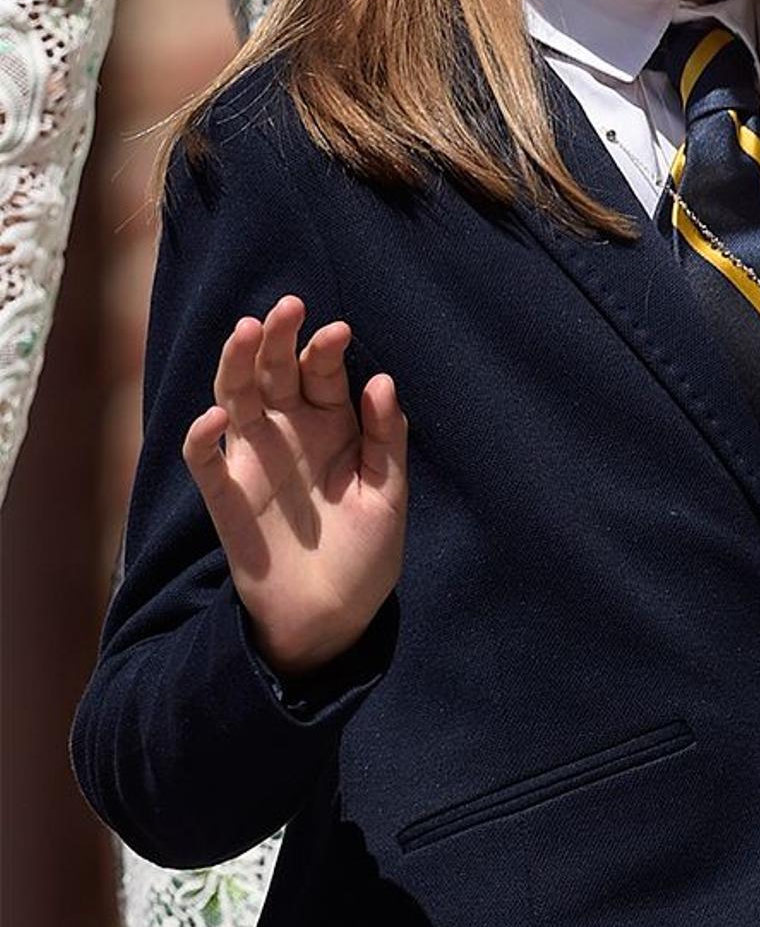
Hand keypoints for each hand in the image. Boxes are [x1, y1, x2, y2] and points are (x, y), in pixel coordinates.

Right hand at [182, 295, 408, 676]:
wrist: (331, 619)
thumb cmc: (366, 554)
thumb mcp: (389, 496)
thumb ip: (385, 439)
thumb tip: (380, 380)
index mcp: (333, 424)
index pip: (323, 372)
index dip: (326, 349)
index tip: (339, 332)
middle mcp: (289, 432)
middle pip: (276, 370)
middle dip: (279, 337)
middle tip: (287, 307)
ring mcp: (254, 461)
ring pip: (236, 397)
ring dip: (236, 363)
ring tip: (246, 330)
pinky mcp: (227, 499)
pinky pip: (206, 462)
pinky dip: (203, 436)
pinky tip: (216, 416)